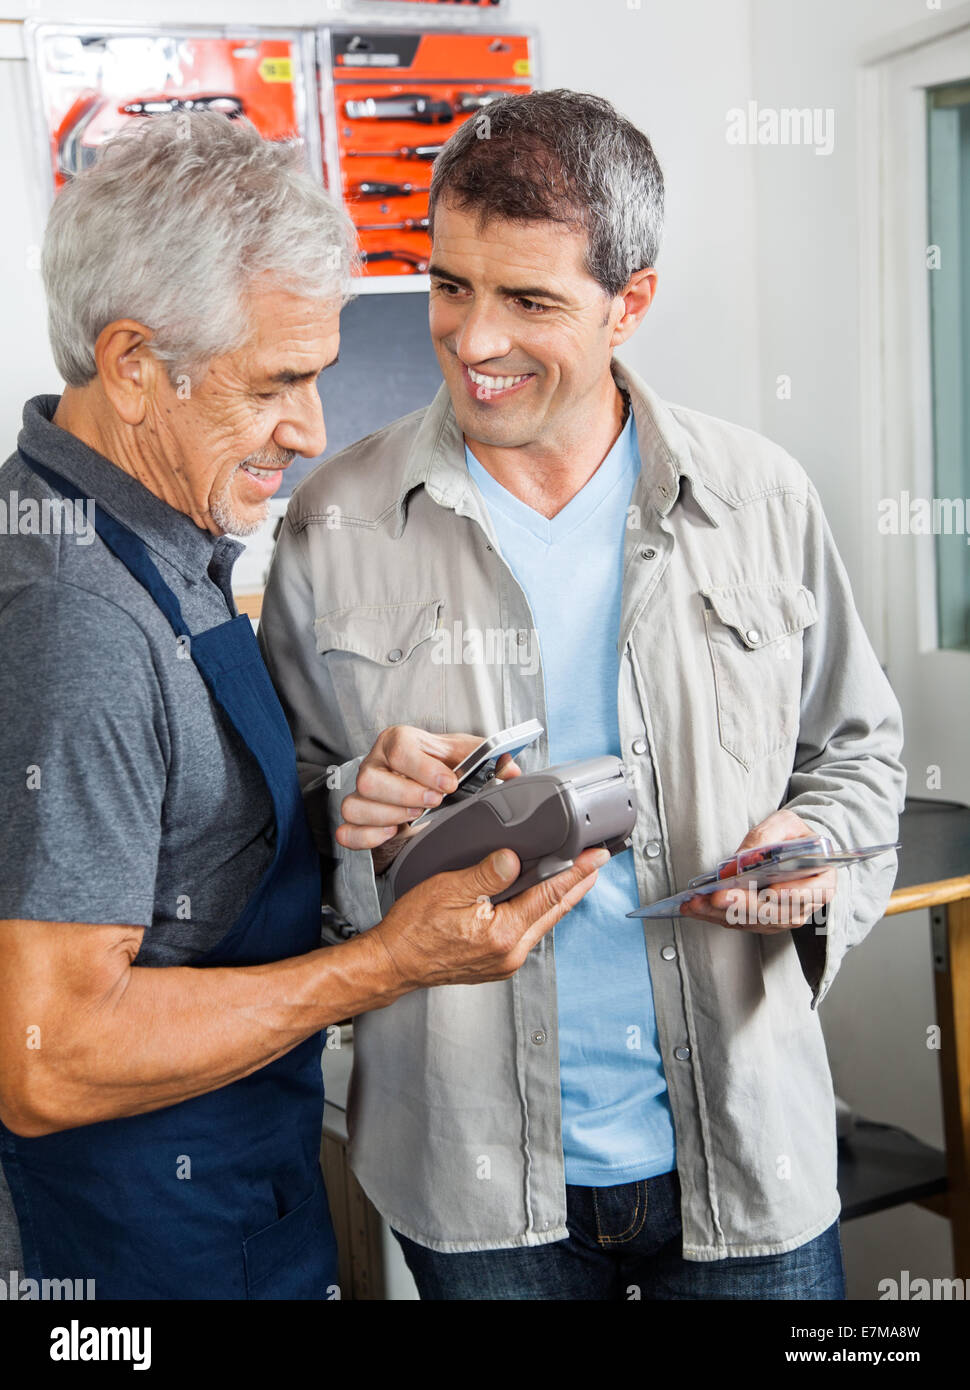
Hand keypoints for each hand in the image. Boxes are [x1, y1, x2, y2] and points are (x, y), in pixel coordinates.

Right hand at [336, 726, 521, 873]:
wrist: (428, 785)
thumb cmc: (444, 768)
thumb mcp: (469, 757)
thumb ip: (491, 759)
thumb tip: (511, 769)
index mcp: (399, 742)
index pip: (398, 749)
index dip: (423, 769)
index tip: (449, 784)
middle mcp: (375, 764)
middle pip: (368, 778)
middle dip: (404, 794)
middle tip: (433, 802)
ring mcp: (362, 793)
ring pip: (355, 805)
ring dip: (387, 816)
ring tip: (414, 818)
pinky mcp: (358, 820)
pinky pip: (347, 831)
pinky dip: (367, 837)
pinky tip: (393, 834)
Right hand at [371, 845, 608, 989]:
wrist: (392, 964)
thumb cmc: (412, 930)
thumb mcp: (448, 889)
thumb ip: (486, 873)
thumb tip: (514, 858)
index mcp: (502, 934)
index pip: (549, 896)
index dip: (576, 873)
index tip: (597, 858)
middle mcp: (510, 953)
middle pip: (553, 911)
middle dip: (576, 885)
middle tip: (595, 863)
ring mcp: (505, 962)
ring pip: (542, 923)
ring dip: (558, 898)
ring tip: (573, 876)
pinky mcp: (497, 964)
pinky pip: (527, 933)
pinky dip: (538, 912)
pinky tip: (538, 899)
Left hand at [680, 809, 836, 933]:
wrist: (793, 852)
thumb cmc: (793, 838)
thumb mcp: (786, 824)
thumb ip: (769, 835)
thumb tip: (744, 857)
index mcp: (822, 879)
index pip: (813, 892)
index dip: (794, 893)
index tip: (773, 890)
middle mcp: (806, 905)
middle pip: (776, 912)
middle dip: (744, 905)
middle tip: (718, 896)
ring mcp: (784, 917)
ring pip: (754, 921)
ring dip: (722, 914)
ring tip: (696, 902)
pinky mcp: (763, 922)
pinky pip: (740, 923)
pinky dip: (716, 916)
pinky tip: (696, 908)